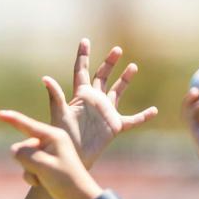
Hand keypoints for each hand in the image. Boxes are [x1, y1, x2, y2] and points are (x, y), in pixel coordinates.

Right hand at [0, 111, 101, 198]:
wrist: (78, 197)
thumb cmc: (65, 180)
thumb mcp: (43, 166)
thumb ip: (25, 155)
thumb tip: (14, 150)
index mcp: (53, 136)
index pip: (28, 125)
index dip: (12, 119)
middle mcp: (50, 141)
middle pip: (24, 147)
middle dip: (26, 161)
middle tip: (41, 172)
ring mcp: (47, 153)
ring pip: (24, 159)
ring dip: (29, 171)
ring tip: (44, 179)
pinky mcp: (45, 164)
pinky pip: (28, 168)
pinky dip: (31, 177)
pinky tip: (42, 183)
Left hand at [23, 38, 157, 168]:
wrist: (73, 157)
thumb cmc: (62, 137)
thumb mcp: (58, 115)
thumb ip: (55, 97)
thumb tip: (45, 78)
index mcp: (81, 95)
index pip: (81, 71)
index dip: (83, 56)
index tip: (84, 41)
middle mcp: (94, 101)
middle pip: (102, 77)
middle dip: (109, 63)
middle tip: (117, 50)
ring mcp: (106, 113)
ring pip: (117, 92)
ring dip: (125, 80)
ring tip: (133, 66)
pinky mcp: (115, 126)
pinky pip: (132, 120)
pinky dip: (143, 116)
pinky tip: (153, 111)